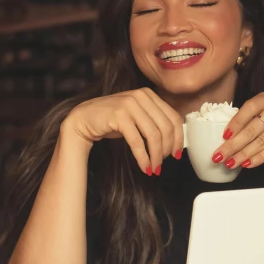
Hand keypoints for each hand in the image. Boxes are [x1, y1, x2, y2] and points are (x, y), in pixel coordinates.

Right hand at [62, 88, 183, 175]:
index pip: (173, 117)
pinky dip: (143, 157)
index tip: (177, 153)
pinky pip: (137, 141)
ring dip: (156, 156)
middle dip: (167, 149)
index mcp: (149, 95)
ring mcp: (130, 104)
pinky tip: (144, 166)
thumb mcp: (137, 117)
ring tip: (154, 168)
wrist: (84, 118)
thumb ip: (154, 121)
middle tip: (163, 163)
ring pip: (153, 135)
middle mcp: (141, 96)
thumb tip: (175, 141)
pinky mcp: (119, 116)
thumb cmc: (113, 121)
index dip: (178, 138)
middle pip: (165, 127)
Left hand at [212, 92, 263, 169]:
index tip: (223, 136)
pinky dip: (260, 157)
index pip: (248, 108)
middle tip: (219, 156)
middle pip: (252, 128)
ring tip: (231, 163)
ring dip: (244, 154)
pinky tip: (248, 164)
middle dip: (233, 144)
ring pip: (261, 140)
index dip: (235, 123)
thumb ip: (254, 118)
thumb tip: (228, 136)